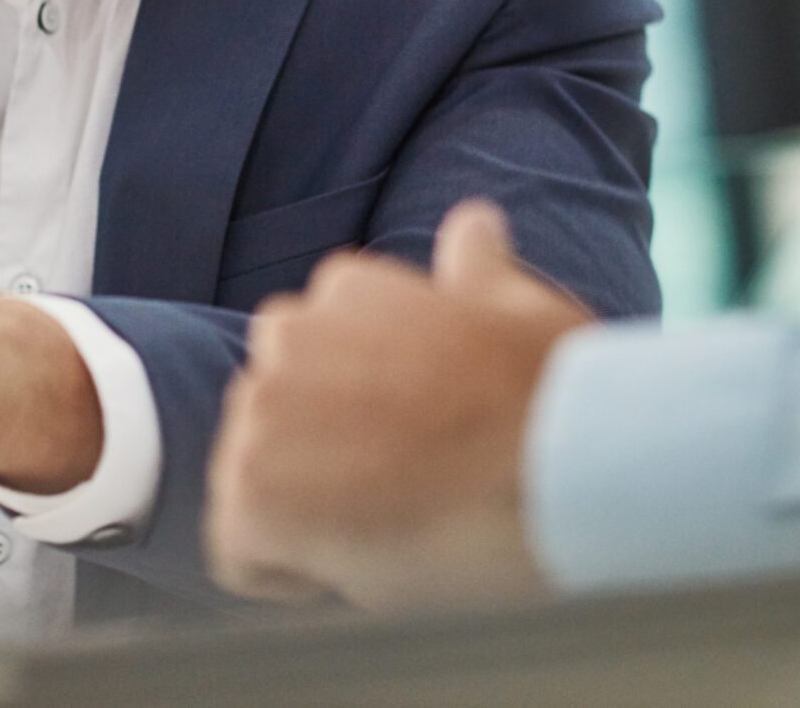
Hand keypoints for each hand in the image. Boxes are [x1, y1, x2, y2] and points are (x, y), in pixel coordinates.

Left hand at [205, 199, 592, 610]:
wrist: (560, 471)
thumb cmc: (552, 399)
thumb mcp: (519, 309)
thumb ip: (477, 270)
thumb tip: (473, 223)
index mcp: (349, 286)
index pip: (312, 350)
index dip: (359, 409)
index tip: (415, 439)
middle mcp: (289, 336)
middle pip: (274, 413)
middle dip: (316, 453)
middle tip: (403, 489)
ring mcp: (262, 413)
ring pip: (254, 481)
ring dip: (303, 513)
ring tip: (392, 527)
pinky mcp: (250, 494)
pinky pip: (239, 553)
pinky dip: (287, 575)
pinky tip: (357, 568)